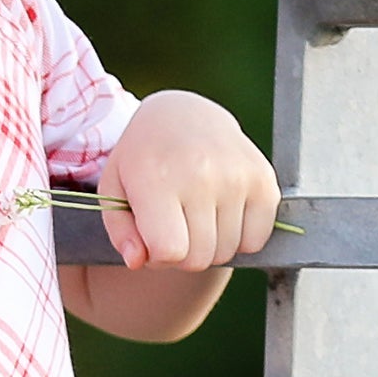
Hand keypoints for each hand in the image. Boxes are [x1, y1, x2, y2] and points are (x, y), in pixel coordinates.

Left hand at [97, 90, 283, 273]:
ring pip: (226, 253)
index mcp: (157, 178)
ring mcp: (237, 176)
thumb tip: (138, 261)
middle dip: (182, 254)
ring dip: (209, 246)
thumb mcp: (113, 188)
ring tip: (195, 216)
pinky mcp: (263, 180)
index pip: (170, 251)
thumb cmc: (143, 160)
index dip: (158, 257)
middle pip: (198, 258)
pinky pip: (255, 240)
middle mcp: (201, 174)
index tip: (152, 238)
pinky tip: (221, 213)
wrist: (184, 115)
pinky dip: (239, 238)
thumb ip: (119, 232)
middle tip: (174, 227)